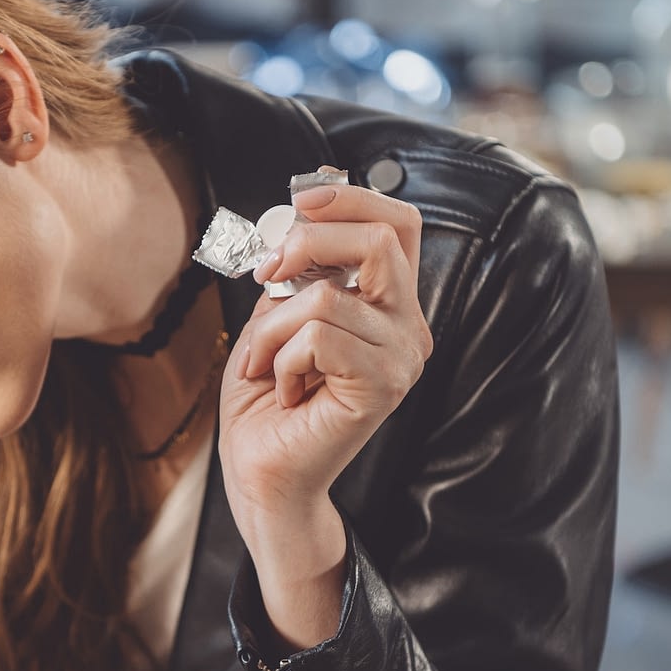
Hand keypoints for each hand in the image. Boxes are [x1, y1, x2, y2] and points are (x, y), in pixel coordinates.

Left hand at [218, 183, 432, 530]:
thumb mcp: (275, 317)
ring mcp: (402, 359)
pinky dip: (281, 358)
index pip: (398, 225)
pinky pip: (318, 337)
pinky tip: (285, 389)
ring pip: (325, 297)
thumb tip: (296, 222)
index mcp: (390, 307)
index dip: (352, 198)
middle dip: (306, 244)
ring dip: (272, 329)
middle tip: (265, 275)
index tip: (300, 200)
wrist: (261, 473)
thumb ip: (297, 273)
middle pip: (378, 241)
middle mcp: (409, 329)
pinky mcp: (383, 386)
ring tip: (266, 366)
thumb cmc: (267, 399)